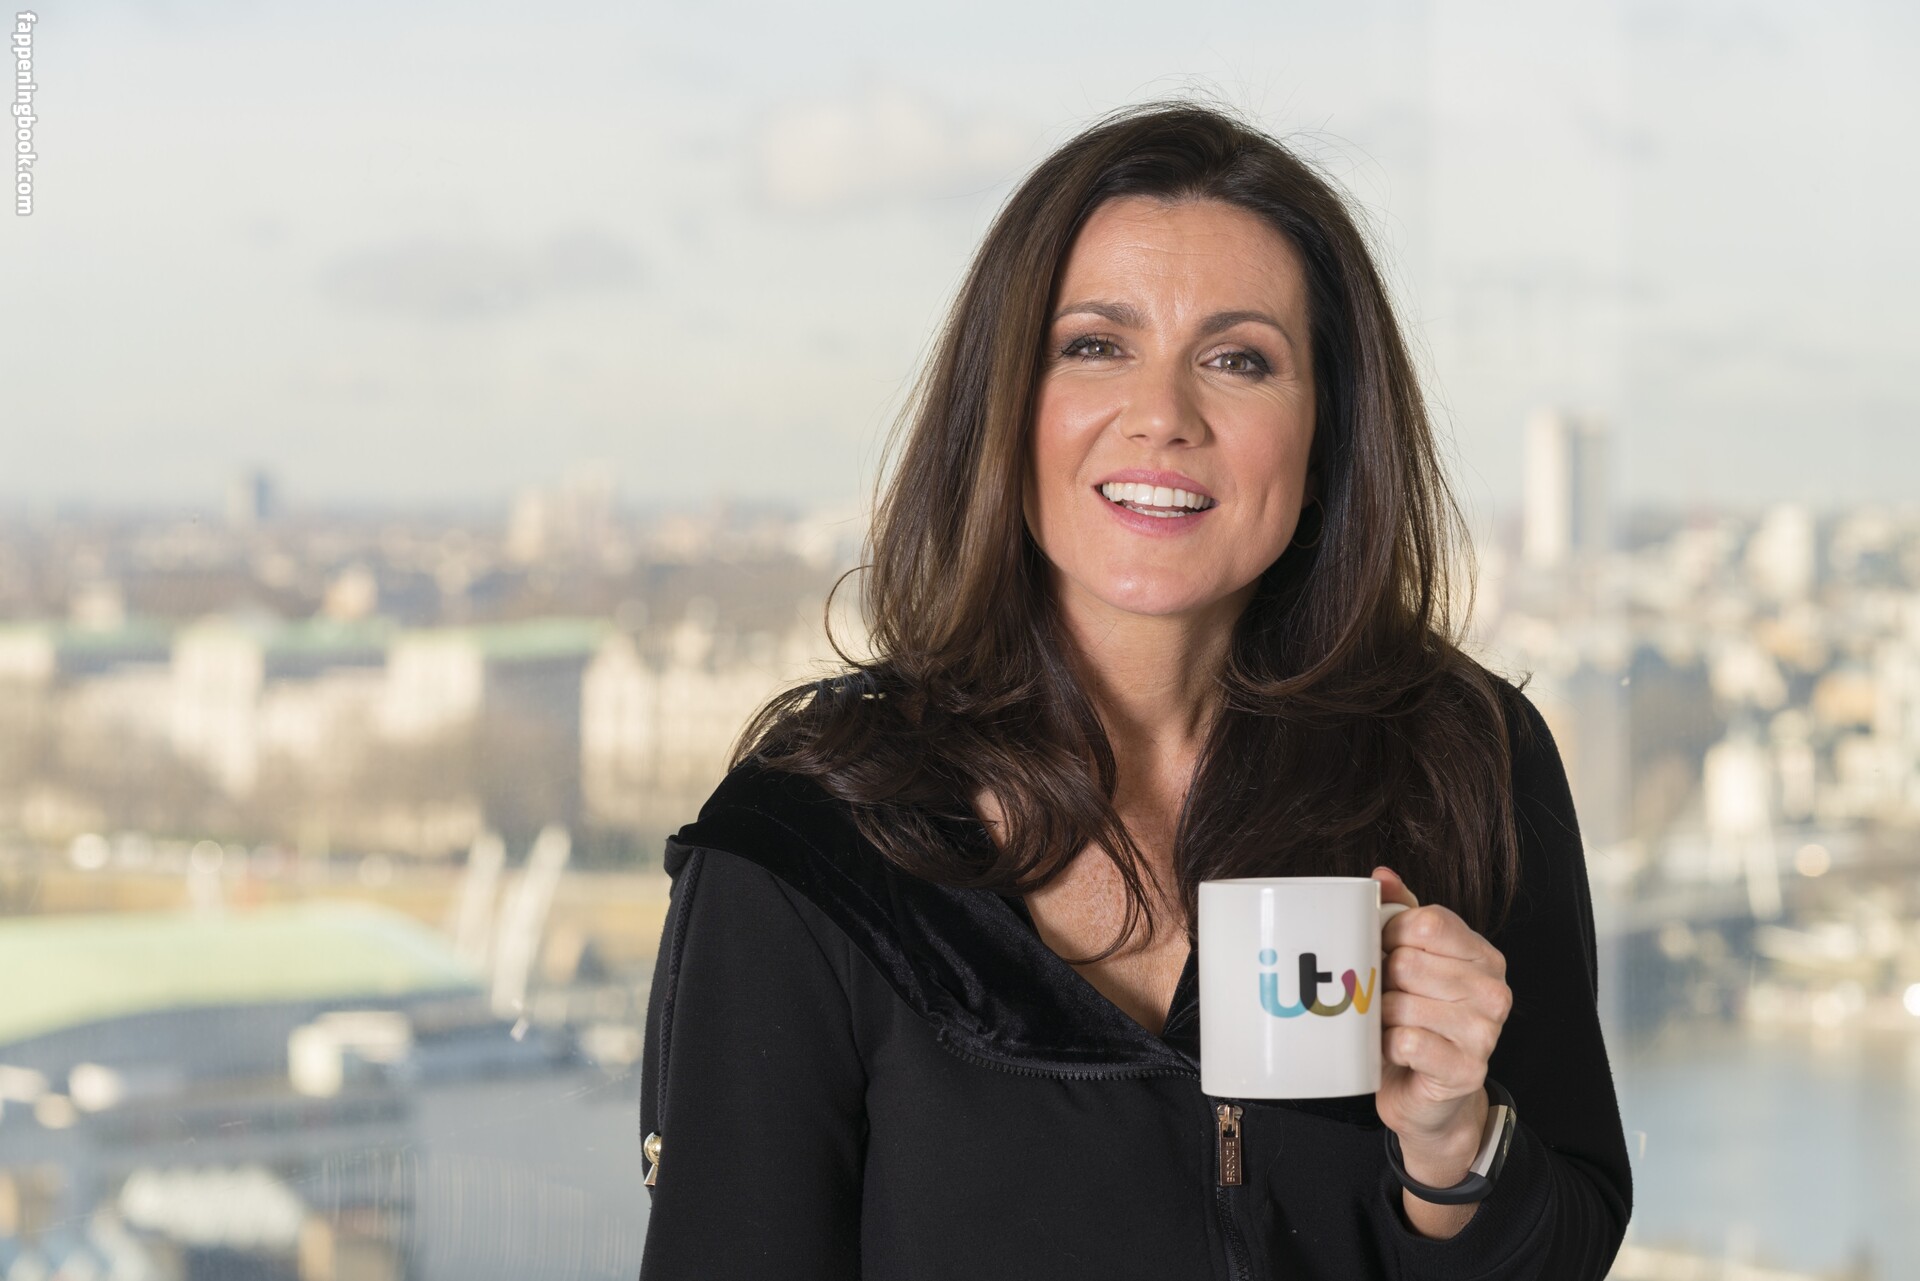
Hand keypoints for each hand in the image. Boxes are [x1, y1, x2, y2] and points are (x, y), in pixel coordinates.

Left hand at [1372, 866, 1510, 1192]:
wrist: (1431, 1099)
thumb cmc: (1418, 1022)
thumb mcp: (1412, 962)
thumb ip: (1401, 914)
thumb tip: (1382, 874)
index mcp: (1483, 956)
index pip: (1427, 922)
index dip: (1389, 934)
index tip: (1381, 951)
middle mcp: (1493, 991)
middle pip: (1408, 963)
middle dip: (1381, 981)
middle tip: (1381, 998)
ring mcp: (1485, 1033)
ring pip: (1402, 1003)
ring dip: (1380, 1017)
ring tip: (1386, 1026)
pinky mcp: (1466, 1070)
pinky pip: (1407, 1042)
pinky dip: (1387, 1047)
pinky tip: (1394, 1051)